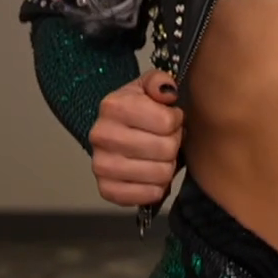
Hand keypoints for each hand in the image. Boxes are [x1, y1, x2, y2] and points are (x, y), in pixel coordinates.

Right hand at [87, 71, 183, 206]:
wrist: (115, 130)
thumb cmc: (138, 109)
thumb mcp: (149, 86)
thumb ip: (161, 81)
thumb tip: (167, 92)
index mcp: (113, 105)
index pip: (167, 121)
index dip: (176, 120)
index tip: (170, 118)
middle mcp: (102, 135)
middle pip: (166, 149)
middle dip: (173, 143)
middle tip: (166, 138)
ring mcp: (101, 165)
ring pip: (160, 175)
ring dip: (167, 166)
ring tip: (159, 155)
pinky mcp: (105, 189)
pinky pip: (148, 196)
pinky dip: (157, 188)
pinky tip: (151, 174)